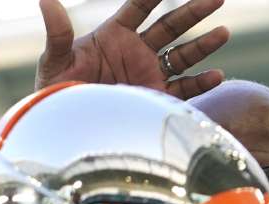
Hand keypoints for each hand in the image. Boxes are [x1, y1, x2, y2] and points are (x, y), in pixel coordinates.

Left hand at [36, 0, 229, 99]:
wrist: (66, 125)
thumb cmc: (55, 91)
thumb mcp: (55, 61)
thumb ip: (57, 32)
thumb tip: (44, 1)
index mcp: (113, 36)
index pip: (139, 8)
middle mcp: (135, 52)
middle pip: (170, 26)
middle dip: (193, 11)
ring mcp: (147, 74)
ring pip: (182, 55)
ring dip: (203, 45)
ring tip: (224, 32)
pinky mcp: (154, 97)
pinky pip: (182, 88)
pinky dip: (200, 83)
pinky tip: (216, 75)